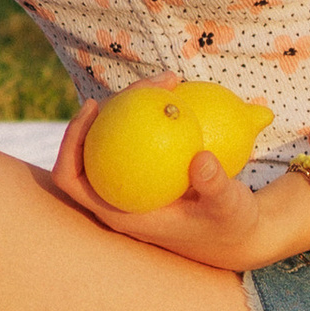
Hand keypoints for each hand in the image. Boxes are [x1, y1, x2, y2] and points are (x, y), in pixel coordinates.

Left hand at [47, 100, 271, 273]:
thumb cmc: (231, 224)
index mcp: (120, 214)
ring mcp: (133, 182)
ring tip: (170, 79)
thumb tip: (201, 159)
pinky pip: (141, 133)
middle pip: (90, 147)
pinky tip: (178, 88)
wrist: (240, 231)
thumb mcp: (230, 208)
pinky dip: (153, 111)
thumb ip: (216, 187)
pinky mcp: (150, 168)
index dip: (69, 144)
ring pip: (116, 135)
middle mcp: (118, 197)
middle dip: (110, 109)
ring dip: (134, 103)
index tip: (94, 106)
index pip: (71, 180)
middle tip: (145, 84)